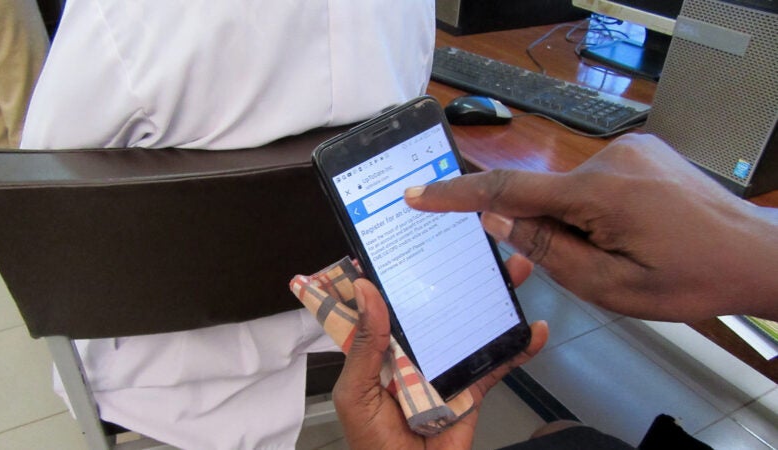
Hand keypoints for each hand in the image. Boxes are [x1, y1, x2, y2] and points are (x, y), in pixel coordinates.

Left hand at [333, 254, 548, 449]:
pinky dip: (518, 349)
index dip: (402, 268)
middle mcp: (413, 349)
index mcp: (379, 345)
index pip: (388, 298)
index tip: (420, 231)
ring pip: (471, 325)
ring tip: (516, 271)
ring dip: (494, 300)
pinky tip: (534, 331)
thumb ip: (366, 344)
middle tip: (481, 244)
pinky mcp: (470, 388)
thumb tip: (367, 290)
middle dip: (460, 274)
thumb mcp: (357, 392)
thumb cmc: (370, 443)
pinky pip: (496, 364)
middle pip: (437, 304)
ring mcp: (444, 366)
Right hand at [405, 133, 777, 321]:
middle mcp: (611, 159)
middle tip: (594, 263)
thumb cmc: (694, 278)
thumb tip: (496, 221)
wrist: (758, 255)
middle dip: (548, 232)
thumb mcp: (610, 286)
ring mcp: (628, 149)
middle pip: (543, 195)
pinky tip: (634, 231)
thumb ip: (547, 251)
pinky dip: (594, 207)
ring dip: (577, 221)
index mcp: (599, 193)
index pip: (508, 190)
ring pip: (570, 189)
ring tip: (627, 250)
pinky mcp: (640, 150)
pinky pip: (594, 179)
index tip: (420, 194)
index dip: (457, 195)